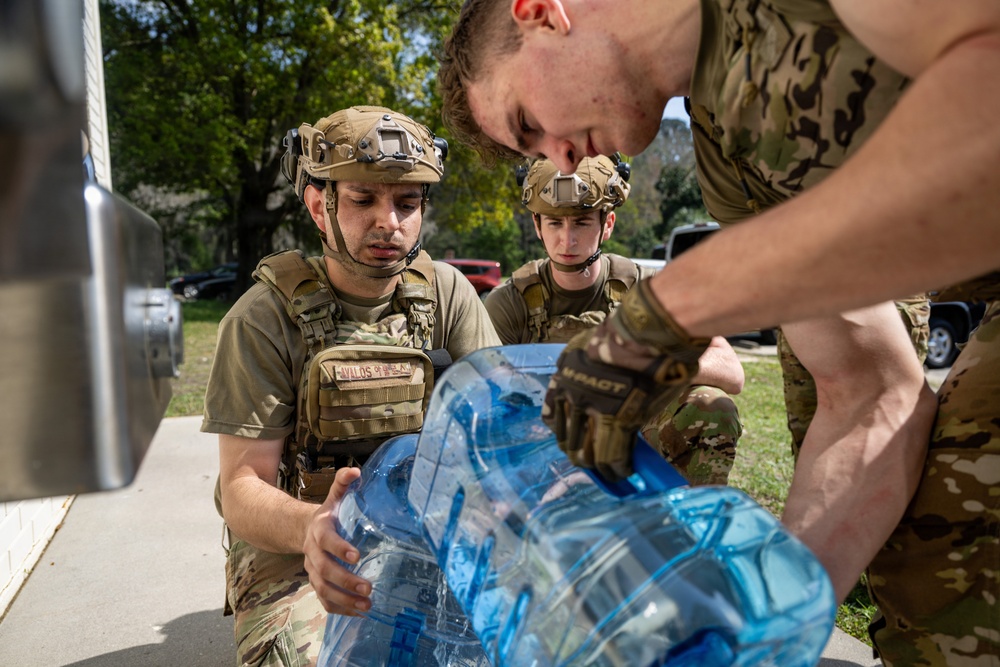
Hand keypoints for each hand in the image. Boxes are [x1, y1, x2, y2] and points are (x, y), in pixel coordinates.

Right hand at [303, 467, 372, 614]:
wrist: (304, 530)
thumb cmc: (328, 514)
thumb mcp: (334, 497)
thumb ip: (343, 483)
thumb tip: (356, 470)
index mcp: (319, 530)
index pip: (327, 540)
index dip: (339, 548)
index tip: (357, 556)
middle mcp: (313, 552)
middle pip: (324, 570)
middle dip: (345, 580)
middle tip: (368, 588)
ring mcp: (312, 570)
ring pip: (322, 589)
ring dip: (344, 600)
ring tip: (367, 605)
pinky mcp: (316, 583)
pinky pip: (323, 599)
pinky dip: (338, 609)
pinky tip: (358, 613)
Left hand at [542, 279, 708, 481]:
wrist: (644, 330)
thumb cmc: (626, 331)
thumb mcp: (591, 347)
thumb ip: (588, 371)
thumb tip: (600, 387)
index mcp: (562, 376)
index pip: (552, 417)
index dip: (563, 432)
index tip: (573, 440)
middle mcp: (570, 397)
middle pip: (567, 440)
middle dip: (579, 454)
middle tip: (591, 462)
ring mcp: (592, 411)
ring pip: (587, 453)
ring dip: (598, 467)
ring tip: (609, 473)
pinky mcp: (617, 422)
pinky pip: (612, 455)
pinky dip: (619, 468)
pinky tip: (625, 472)